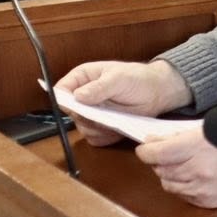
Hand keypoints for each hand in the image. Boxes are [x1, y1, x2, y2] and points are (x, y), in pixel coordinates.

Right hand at [56, 60, 192, 145]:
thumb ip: (99, 87)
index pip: (61, 91)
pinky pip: (95, 138)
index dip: (65, 101)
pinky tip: (118, 128)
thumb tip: (78, 96)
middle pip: (70, 114)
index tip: (78, 107)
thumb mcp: (119, 78)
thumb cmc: (137, 78)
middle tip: (103, 114)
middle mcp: (82, 97)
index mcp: (82, 78)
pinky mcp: (101, 127)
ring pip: (82, 128)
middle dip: (85, 117)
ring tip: (115, 120)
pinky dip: (105, 137)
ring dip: (97, 128)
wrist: (156, 92)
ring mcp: (91, 114)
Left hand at [134, 121, 216, 207]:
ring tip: (182, 164)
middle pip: (160, 169)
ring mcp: (204, 189)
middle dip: (159, 160)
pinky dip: (184, 186)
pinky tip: (194, 175)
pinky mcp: (210, 202)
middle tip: (166, 152)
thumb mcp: (215, 125)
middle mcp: (198, 171)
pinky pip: (184, 195)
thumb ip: (184, 134)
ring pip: (169, 184)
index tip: (146, 147)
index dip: (146, 150)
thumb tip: (159, 140)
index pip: (154, 154)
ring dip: (170, 174)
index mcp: (197, 148)